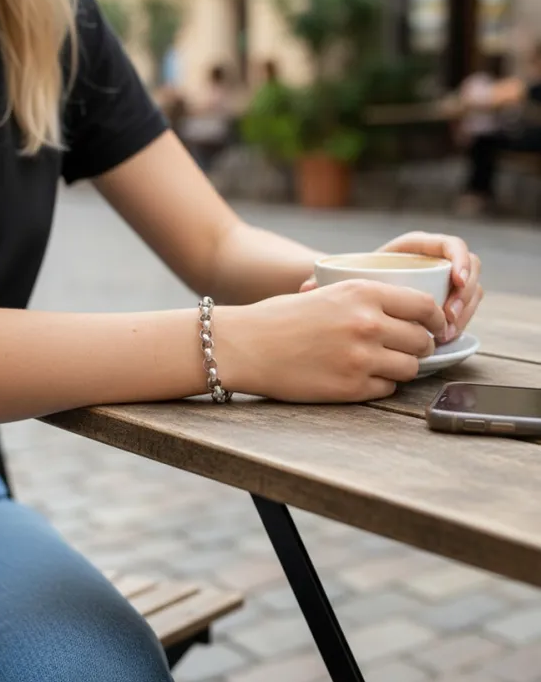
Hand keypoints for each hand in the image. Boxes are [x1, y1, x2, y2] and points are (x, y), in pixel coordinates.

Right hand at [221, 280, 447, 403]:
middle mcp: (368, 324)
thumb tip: (407, 313)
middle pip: (421, 340)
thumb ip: (367, 300)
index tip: (434, 325)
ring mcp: (361, 358)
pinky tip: (360, 376)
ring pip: (410, 368)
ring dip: (401, 367)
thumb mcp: (327, 292)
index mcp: (363, 293)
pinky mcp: (351, 388)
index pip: (424, 306)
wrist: (245, 345)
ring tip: (382, 363)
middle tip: (407, 348)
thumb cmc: (281, 317)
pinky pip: (386, 389)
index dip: (435, 319)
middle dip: (419, 346)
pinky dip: (379, 385)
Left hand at [300, 232, 483, 341]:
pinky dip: (461, 322)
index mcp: (412, 248)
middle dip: (466, 293)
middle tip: (450, 317)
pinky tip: (446, 339)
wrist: (350, 295)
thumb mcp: (339, 279)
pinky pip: (466, 308)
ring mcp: (443, 283)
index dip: (459, 259)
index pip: (449, 244)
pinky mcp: (446, 303)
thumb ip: (324, 280)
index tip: (455, 280)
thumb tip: (304, 288)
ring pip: (472, 291)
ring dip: (466, 311)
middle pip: (468, 268)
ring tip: (447, 333)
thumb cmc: (343, 284)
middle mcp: (432, 262)